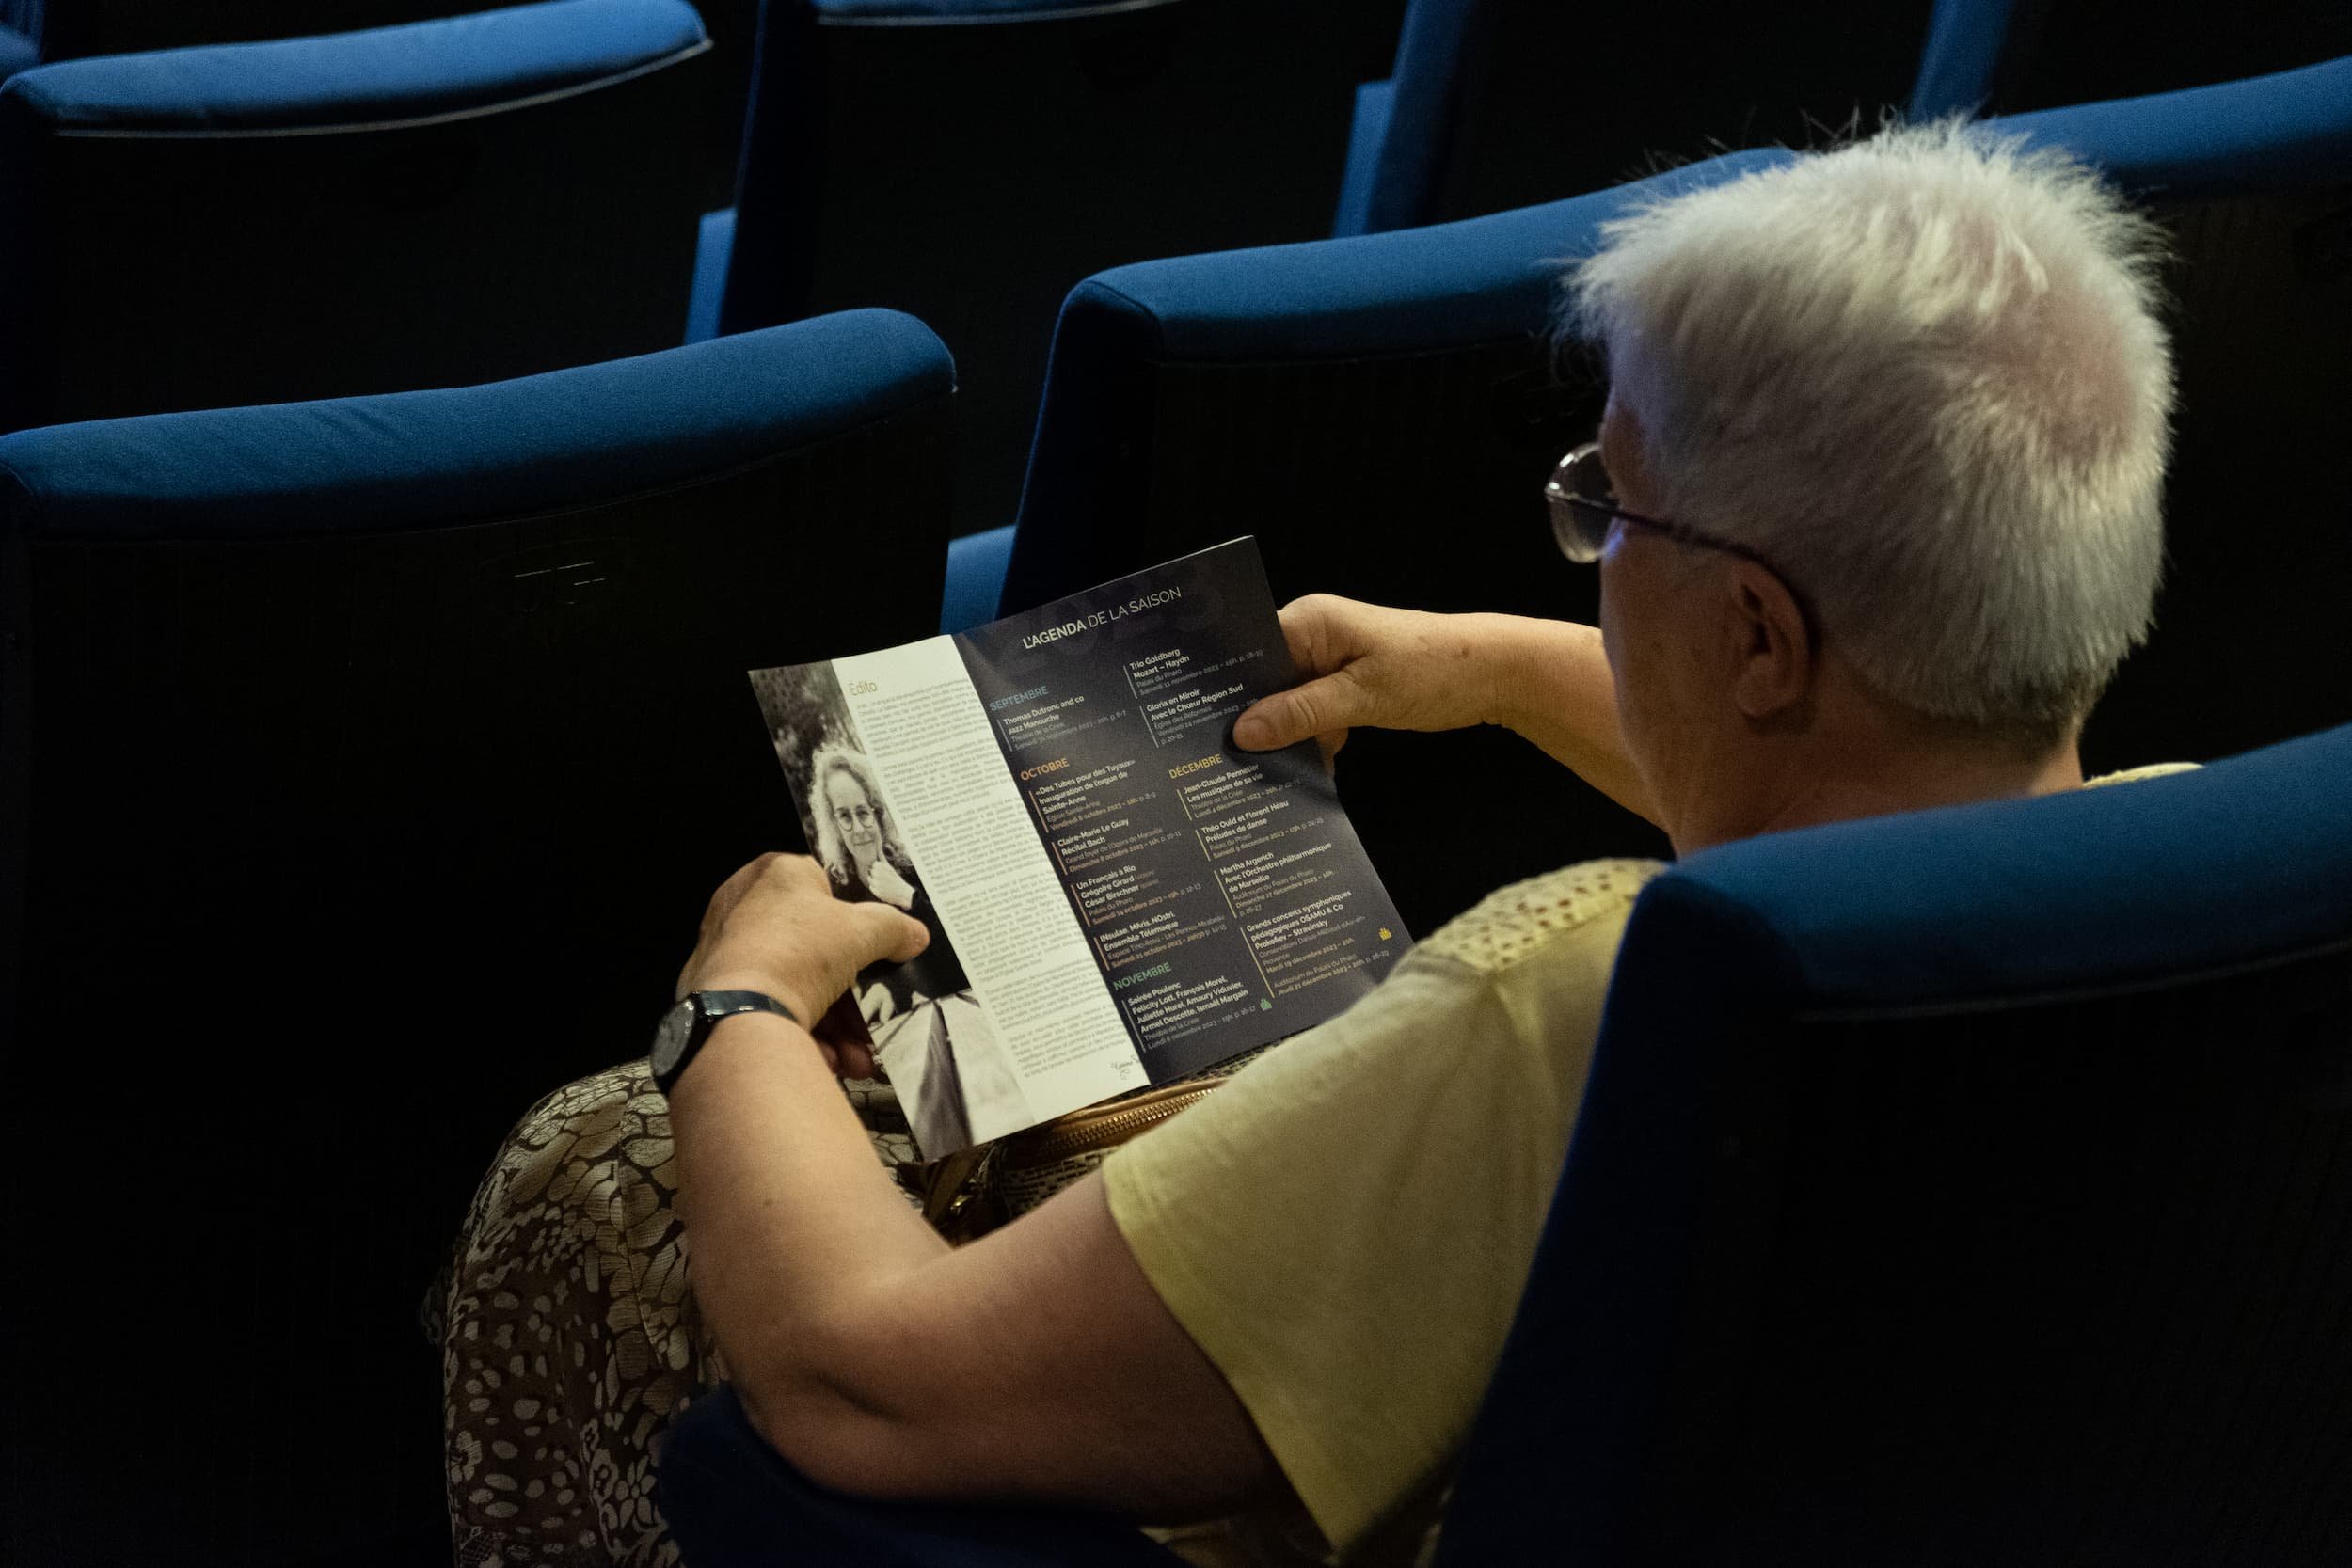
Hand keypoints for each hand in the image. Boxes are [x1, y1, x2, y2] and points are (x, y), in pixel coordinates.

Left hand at [677, 853, 929, 1075]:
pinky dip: (801, 1033)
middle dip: (851, 991)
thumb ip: (894, 927)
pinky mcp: (714, 993)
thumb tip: (914, 934)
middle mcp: (742, 905)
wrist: (742, 1014)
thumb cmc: (800, 952)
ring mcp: (725, 951)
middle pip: (813, 946)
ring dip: (834, 1024)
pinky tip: (830, 1060)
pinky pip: (768, 1009)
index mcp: (775, 873)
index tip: (877, 945)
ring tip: (858, 1055)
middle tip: (874, 1015)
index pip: (822, 885)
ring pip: (795, 985)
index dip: (854, 916)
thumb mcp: (865, 931)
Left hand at [864, 855, 917, 909]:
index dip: (878, 868)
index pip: (874, 864)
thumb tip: (879, 849)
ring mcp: (877, 884)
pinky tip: (882, 889)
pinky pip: (871, 887)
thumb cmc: (896, 881)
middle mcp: (879, 875)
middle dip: (875, 874)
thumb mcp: (891, 869)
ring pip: (869, 879)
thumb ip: (883, 860)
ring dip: (874, 881)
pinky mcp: (876, 892)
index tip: (883, 872)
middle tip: (883, 879)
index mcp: (884, 868)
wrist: (903, 894)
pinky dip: (875, 888)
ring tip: (882, 884)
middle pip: (871, 871)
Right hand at [1231, 595, 1506, 761]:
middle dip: (1255, 721)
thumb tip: (1243, 731)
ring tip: (1272, 772)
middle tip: (1232, 763)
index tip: (1205, 731)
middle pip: (1263, 681)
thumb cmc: (1435, 669)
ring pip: (1288, 703)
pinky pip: (1313, 713)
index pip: (1246, 652)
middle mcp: (1314, 636)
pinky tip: (1313, 766)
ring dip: (1288, 736)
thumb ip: (1300, 713)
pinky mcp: (1347, 685)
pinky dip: (1314, 739)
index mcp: (1310, 621)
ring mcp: (1330, 661)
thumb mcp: (1362, 697)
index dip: (1225, 690)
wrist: (1495, 673)